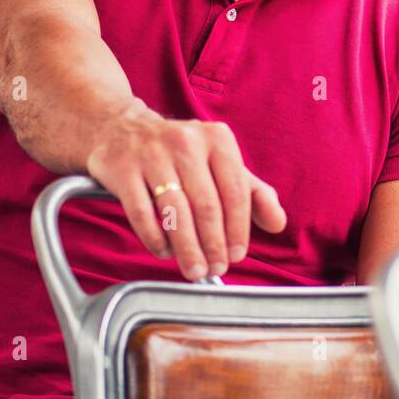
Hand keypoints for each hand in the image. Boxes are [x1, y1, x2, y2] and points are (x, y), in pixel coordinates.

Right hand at [86, 101, 286, 281]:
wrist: (121, 129)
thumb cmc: (180, 153)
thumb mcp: (221, 162)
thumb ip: (253, 192)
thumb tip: (277, 223)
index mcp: (217, 139)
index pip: (236, 191)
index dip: (238, 229)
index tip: (237, 254)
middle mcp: (186, 141)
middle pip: (206, 205)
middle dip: (214, 245)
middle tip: (216, 268)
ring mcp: (151, 153)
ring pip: (175, 212)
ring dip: (187, 248)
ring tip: (195, 270)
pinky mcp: (122, 168)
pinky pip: (141, 213)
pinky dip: (155, 239)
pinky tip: (165, 252)